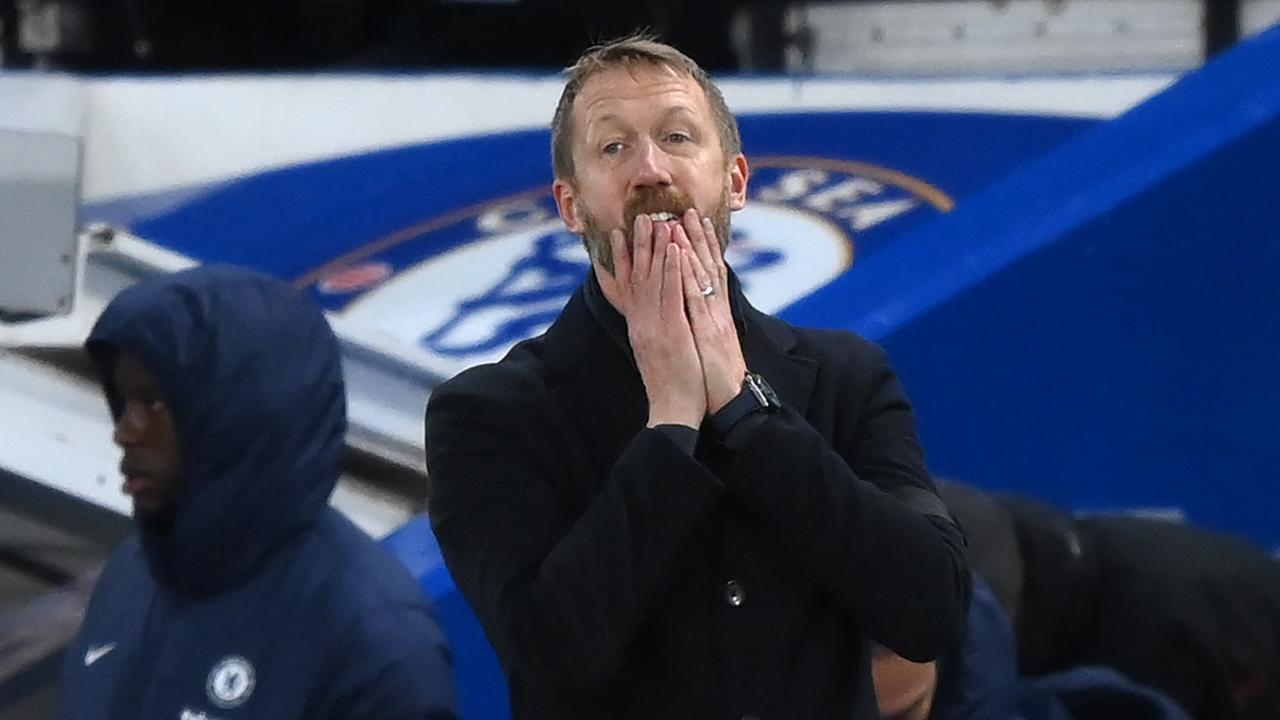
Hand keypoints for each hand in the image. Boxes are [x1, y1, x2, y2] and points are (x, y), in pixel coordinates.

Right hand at [610, 214, 707, 428]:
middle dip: (639, 244)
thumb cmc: (668, 384)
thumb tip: (646, 319)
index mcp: (638, 326)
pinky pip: (672, 294)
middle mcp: (642, 321)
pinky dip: (673, 269)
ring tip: (659, 220)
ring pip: (654, 279)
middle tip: (641, 216)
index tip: (621, 233)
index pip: (627, 286)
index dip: (623, 258)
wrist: (671, 410)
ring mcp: (655, 325)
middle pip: (638, 276)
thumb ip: (649, 331)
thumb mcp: (653, 353)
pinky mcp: (671, 330)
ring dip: (656, 248)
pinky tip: (676, 248)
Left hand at [673, 209, 747, 413]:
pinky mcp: (710, 331)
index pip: (709, 274)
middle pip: (708, 268)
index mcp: (715, 314)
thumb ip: (703, 324)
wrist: (726, 402)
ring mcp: (714, 319)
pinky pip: (697, 298)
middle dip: (698, 238)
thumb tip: (695, 310)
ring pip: (703, 276)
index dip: (703, 248)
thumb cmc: (712, 378)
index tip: (694, 225)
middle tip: (688, 211)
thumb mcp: (707, 345)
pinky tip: (682, 257)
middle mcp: (716, 311)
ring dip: (693, 248)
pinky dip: (690, 275)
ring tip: (681, 222)